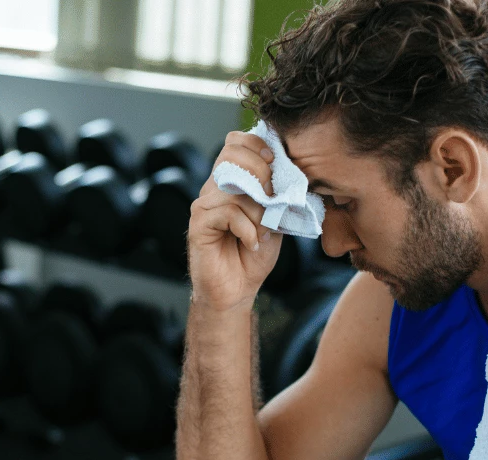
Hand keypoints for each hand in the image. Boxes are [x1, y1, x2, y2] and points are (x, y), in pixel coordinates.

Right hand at [189, 130, 284, 311]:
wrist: (236, 289)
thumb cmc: (254, 253)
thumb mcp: (273, 218)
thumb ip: (276, 194)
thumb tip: (289, 173)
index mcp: (231, 181)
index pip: (235, 141)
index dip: (256, 144)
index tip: (276, 162)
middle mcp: (213, 188)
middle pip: (232, 154)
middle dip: (261, 173)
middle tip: (272, 202)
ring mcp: (203, 205)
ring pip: (236, 189)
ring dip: (258, 212)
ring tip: (263, 232)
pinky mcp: (198, 224)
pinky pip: (228, 213)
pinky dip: (248, 230)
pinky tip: (252, 244)